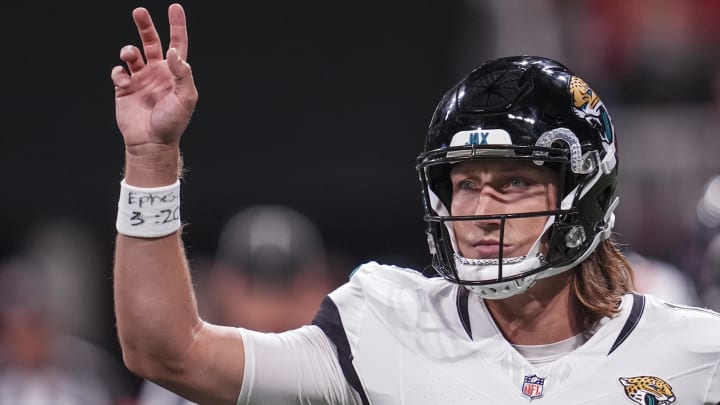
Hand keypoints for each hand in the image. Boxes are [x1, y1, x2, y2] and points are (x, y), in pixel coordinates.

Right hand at [111, 4, 197, 154]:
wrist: (151, 142)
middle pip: (151, 42)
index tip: (175, 8)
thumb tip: (174, 52)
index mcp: (174, 73)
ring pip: (132, 54)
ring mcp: (140, 79)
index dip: (177, 26)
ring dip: (128, 50)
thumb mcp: (186, 98)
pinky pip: (118, 72)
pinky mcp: (124, 89)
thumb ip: (182, 74)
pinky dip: (118, 72)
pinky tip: (124, 82)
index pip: (177, 44)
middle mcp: (157, 72)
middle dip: (145, 25)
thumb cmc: (172, 123)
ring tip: (129, 55)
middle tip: (139, 11)